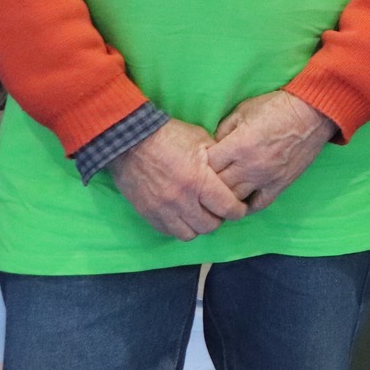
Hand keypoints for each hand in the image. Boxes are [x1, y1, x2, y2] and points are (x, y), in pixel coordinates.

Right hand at [109, 118, 249, 240]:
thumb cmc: (169, 136)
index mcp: (198, 181)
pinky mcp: (147, 213)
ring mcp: (162, 209)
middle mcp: (181, 200)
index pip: (227, 208)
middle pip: (209, 226)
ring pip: (189, 234)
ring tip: (200, 213)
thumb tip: (231, 172)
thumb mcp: (202, 140)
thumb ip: (219, 159)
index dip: (238, 210)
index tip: (239, 207)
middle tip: (219, 209)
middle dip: (219, 218)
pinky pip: (168, 231)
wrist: (130, 140)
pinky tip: (183, 215)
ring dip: (198, 226)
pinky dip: (179, 227)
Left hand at [205, 90, 335, 213]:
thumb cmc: (277, 107)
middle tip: (202, 181)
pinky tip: (238, 204)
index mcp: (238, 145)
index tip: (196, 163)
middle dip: (206, 184)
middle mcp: (249, 166)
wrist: (313, 113)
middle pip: (216, 187)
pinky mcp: (280, 184)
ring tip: (216, 195)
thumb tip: (213, 145)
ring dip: (223, 198)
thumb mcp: (244, 110)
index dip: (198, 165)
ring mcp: (265, 178)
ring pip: (234, 200)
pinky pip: (258, 204)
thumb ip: (224, 129)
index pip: (207, 165)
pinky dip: (245, 207)